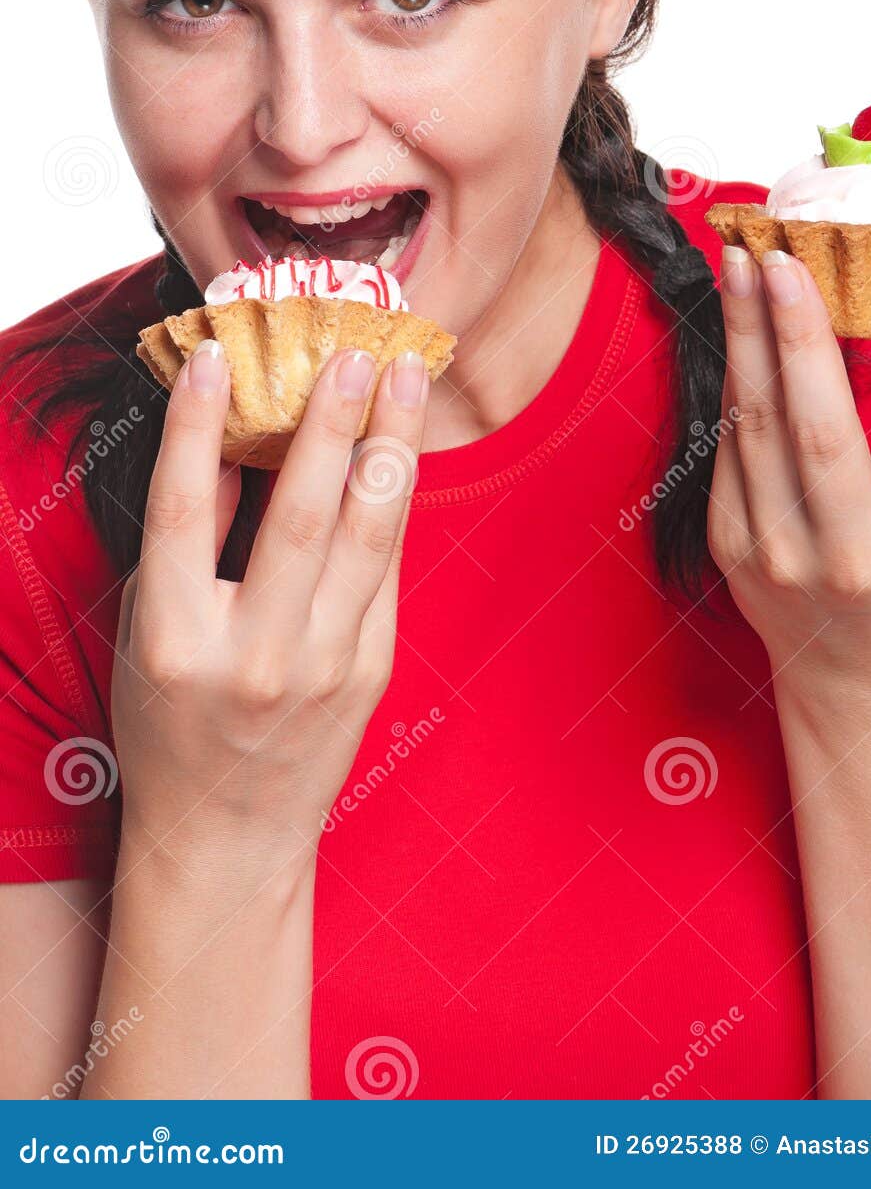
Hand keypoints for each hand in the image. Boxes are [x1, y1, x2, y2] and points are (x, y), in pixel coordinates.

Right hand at [114, 343, 428, 872]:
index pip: (184, 511)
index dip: (195, 426)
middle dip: (330, 424)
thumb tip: (226, 438)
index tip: (215, 355)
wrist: (228, 836)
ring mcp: (324, 666)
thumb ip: (188, 544)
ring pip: (368, 536)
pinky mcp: (372, 671)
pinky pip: (386, 570)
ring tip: (404, 378)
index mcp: (177, 640)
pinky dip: (394, 501)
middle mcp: (255, 654)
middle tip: (352, 352)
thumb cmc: (174, 723)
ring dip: (390, 447)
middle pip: (300, 517)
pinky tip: (402, 445)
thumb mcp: (149, 634)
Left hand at [707, 246, 870, 692]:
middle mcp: (858, 552)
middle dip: (799, 331)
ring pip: (758, 429)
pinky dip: (734, 382)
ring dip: (746, 337)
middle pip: (823, 426)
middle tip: (784, 254)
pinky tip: (736, 329)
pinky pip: (729, 449)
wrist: (865, 673)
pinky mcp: (732, 550)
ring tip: (742, 263)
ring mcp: (784, 557)